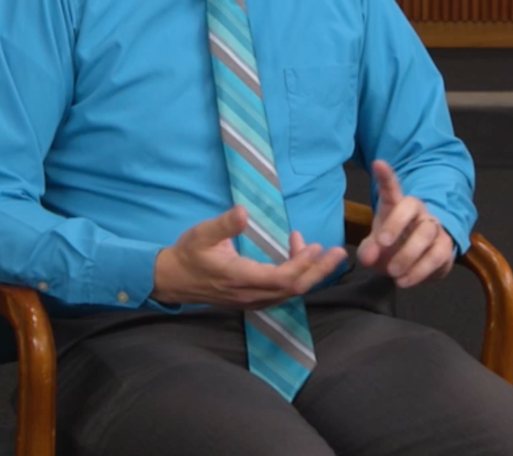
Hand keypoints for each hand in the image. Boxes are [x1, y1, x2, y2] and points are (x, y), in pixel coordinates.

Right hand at [151, 205, 346, 307]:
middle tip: (338, 252)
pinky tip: (297, 255)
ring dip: (309, 272)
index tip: (316, 246)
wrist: (173, 280)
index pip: (283, 278)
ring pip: (290, 292)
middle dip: (319, 271)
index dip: (304, 265)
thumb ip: (224, 224)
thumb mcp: (201, 234)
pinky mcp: (252, 300)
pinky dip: (296, 275)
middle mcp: (251, 295)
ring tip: (318, 248)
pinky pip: (282, 292)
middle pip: (295, 289)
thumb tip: (242, 212)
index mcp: (241, 278)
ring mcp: (253, 301)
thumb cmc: (188, 254)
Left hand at [357, 160, 454, 287]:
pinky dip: (419, 271)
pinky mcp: (445, 246)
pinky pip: (436, 256)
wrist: (418, 261)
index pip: (391, 188)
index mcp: (396, 205)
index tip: (378, 164)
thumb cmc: (393, 246)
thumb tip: (369, 256)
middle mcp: (418, 211)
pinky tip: (405, 281)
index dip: (385, 176)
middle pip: (411, 207)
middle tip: (382, 243)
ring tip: (392, 273)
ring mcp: (434, 226)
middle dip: (395, 224)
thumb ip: (369, 250)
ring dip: (408, 254)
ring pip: (426, 233)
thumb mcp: (375, 248)